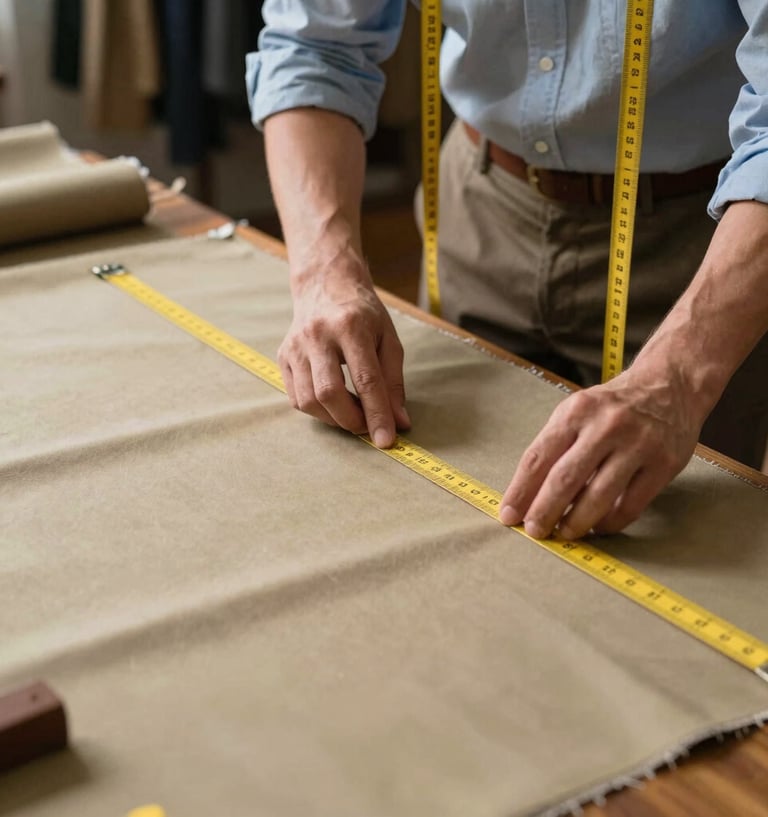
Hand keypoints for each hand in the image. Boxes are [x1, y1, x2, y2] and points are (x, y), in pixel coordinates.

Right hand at [278, 249, 409, 446]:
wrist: (325, 284)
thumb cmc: (363, 313)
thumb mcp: (388, 339)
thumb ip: (394, 382)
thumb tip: (399, 422)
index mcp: (351, 326)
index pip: (365, 379)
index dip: (377, 414)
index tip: (386, 440)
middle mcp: (318, 335)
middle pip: (329, 393)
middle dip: (351, 421)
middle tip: (368, 427)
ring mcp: (295, 346)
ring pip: (308, 400)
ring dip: (334, 419)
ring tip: (352, 414)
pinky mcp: (283, 356)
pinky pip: (296, 398)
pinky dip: (317, 410)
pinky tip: (333, 404)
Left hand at [498, 365, 703, 538]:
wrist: (670, 385)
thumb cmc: (612, 406)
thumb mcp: (578, 411)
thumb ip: (556, 447)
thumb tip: (529, 495)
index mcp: (576, 412)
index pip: (538, 457)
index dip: (521, 490)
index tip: (508, 515)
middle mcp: (606, 426)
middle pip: (565, 478)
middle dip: (544, 511)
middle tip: (534, 531)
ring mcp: (638, 445)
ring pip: (599, 495)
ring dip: (576, 522)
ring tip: (564, 533)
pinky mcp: (664, 464)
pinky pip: (630, 505)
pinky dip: (610, 522)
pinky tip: (597, 527)